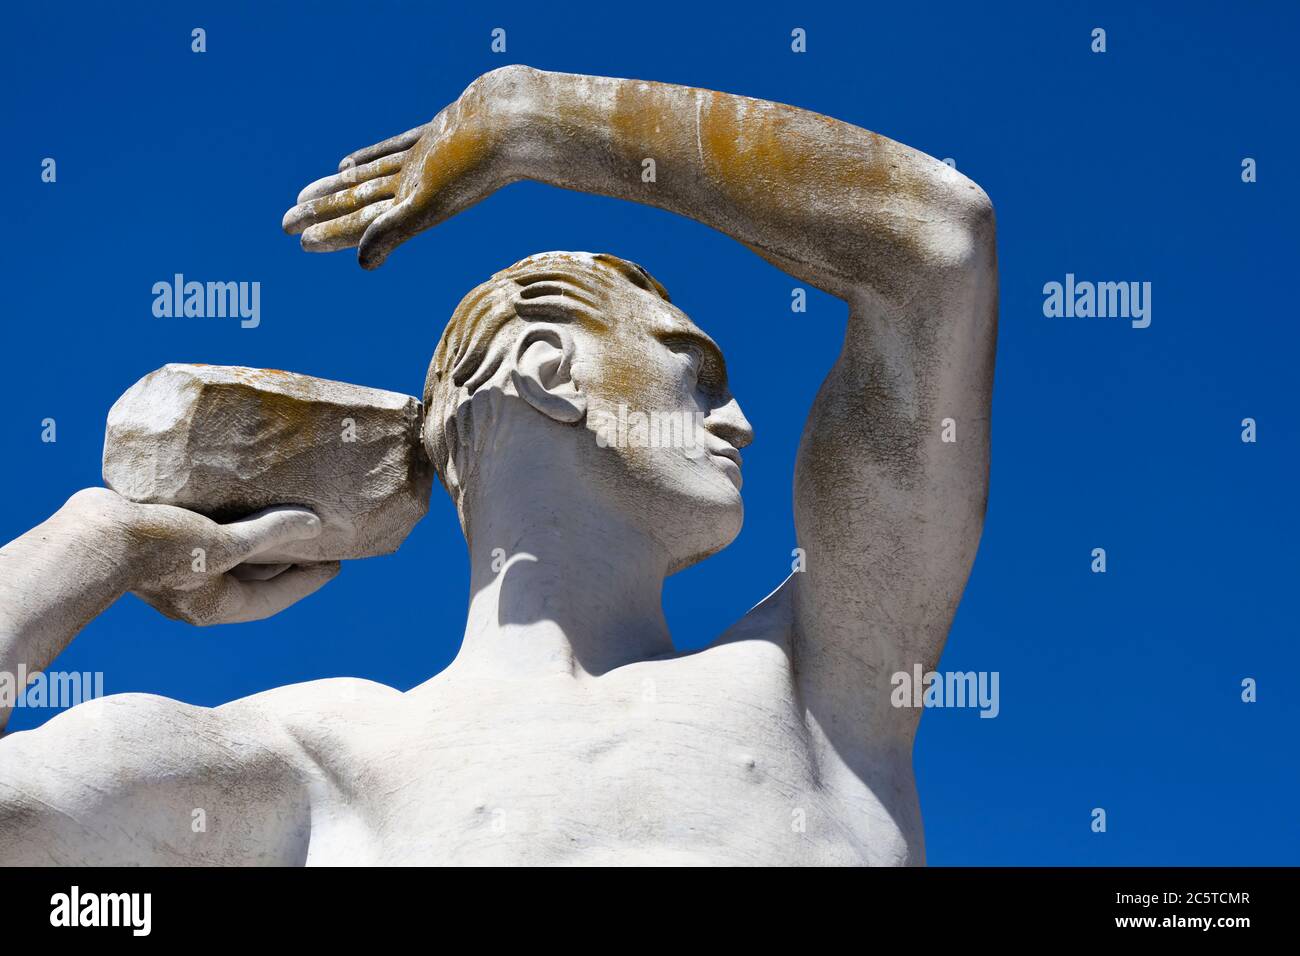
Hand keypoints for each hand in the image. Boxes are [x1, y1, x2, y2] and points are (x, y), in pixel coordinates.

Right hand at [65, 488, 338, 626]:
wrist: (87, 537)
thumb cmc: (155, 549)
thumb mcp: (221, 545)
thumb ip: (268, 535)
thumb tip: (315, 525)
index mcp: (215, 606)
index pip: (276, 596)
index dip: (310, 579)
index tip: (339, 562)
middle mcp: (199, 592)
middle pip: (257, 574)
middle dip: (288, 555)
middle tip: (323, 533)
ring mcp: (179, 569)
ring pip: (233, 552)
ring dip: (259, 535)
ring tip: (291, 511)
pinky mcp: (164, 542)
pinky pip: (210, 532)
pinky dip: (230, 518)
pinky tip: (243, 496)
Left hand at [282, 65, 535, 268]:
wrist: (516, 122)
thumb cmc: (476, 164)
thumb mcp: (429, 197)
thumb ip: (395, 229)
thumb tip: (361, 263)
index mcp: (415, 207)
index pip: (363, 223)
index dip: (330, 231)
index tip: (299, 239)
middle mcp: (416, 188)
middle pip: (358, 203)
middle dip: (322, 212)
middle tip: (286, 222)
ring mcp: (424, 162)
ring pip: (369, 179)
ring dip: (337, 189)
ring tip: (305, 196)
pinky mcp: (433, 136)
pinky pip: (391, 151)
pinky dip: (367, 158)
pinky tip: (346, 163)